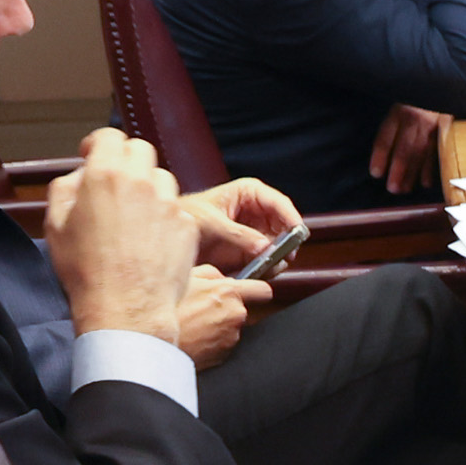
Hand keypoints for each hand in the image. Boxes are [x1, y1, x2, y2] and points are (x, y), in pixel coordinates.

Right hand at [42, 128, 195, 339]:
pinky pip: (177, 209)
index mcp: (106, 175)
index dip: (99, 143)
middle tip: (115, 183)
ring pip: (162, 178)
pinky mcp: (188, 226)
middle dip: (126, 160)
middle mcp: (142, 182)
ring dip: (148, 187)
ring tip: (134, 215)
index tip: (93, 155)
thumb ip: (65, 188)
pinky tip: (151, 239)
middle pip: (140, 150)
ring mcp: (170, 203)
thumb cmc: (85, 270)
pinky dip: (165, 216)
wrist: (125, 307)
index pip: (109, 136)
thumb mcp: (56, 224)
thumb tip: (80, 175)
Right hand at [172, 268, 272, 365]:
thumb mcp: (184, 278)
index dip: (257, 290)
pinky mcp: (224, 354)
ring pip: (232, 326)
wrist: (152, 341)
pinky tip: (194, 336)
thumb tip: (221, 278)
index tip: (252, 291)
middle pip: (243, 308)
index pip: (263, 290)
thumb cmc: (165, 307)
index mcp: (227, 292)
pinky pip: (223, 343)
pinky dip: (213, 339)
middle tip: (203, 307)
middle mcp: (236, 315)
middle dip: (228, 307)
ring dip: (219, 324)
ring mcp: (231, 337)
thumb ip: (210, 273)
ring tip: (194, 323)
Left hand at [185, 176, 299, 266]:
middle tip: (285, 255)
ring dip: (278, 257)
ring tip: (270, 265)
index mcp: (249, 193)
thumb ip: (239, 234)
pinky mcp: (251, 250)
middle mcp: (257, 211)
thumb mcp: (210, 222)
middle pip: (284, 226)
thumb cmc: (186, 216)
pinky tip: (262, 270)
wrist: (167, 233)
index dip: (291, 217)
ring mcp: (256, 232)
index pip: (279, 202)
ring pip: (280, 244)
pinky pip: (269, 259)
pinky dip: (269, 267)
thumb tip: (264, 247)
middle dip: (286, 241)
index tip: (297, 232)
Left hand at [364, 104, 444, 193]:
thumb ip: (393, 123)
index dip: (380, 157)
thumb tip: (383, 153)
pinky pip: (437, 152)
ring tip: (405, 189)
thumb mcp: (401, 103)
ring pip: (420, 154)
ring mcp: (432, 125)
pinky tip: (425, 183)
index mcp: (398, 111)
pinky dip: (431, 168)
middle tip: (392, 188)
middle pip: (404, 150)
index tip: (375, 173)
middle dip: (398, 171)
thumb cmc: (418, 98)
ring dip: (412, 174)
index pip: (386, 138)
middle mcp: (415, 118)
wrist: (444, 85)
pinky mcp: (447, 129)